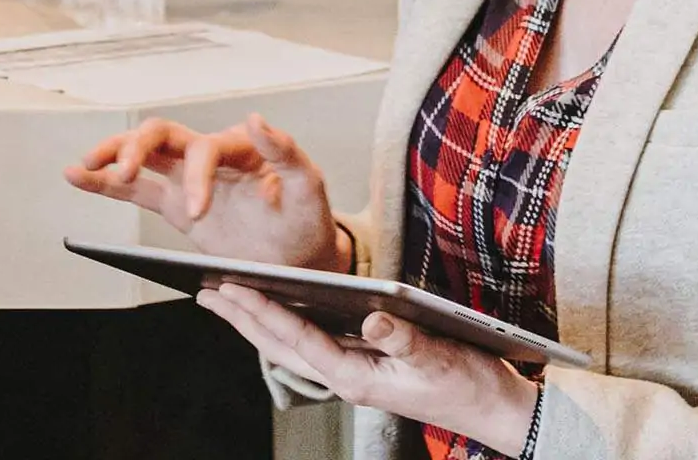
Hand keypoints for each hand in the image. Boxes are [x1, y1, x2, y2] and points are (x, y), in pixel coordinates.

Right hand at [64, 114, 346, 270]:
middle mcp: (211, 156)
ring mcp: (191, 180)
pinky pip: (136, 192)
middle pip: (162, 135)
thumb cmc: (307, 222)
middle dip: (137, 148)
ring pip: (143, 154)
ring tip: (85, 164)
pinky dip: (105, 183)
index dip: (195, 177)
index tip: (198, 214)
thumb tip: (256, 118)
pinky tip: (77, 176)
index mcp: (242, 148)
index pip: (204, 149)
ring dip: (114, 155)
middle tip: (126, 171)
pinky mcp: (178, 208)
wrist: (300, 260)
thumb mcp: (308, 189)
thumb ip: (285, 152)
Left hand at [198, 284, 539, 454]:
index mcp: (356, 376)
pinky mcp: (365, 365)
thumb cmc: (465, 383)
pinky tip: (280, 313)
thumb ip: (404, 337)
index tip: (231, 290)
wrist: (490, 407)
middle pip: (281, 345)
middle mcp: (346, 376)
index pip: (297, 339)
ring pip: (292, 347)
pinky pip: (313, 345)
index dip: (263, 312)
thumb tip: (374, 317)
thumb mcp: (436, 356)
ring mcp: (354, 372)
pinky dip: (288, 326)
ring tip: (229, 300)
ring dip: (258, 322)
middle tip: (208, 293)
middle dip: (243, 318)